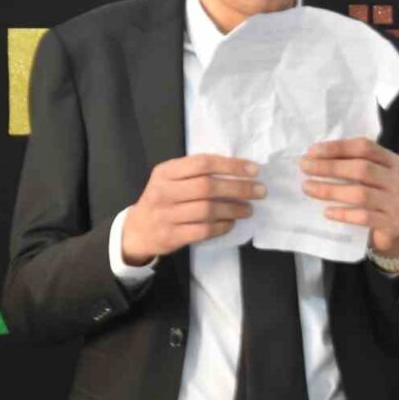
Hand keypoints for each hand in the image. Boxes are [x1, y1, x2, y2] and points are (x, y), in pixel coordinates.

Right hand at [122, 154, 265, 264]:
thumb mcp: (170, 179)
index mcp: (165, 172)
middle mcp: (164, 192)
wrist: (138, 230)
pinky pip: (204, 230)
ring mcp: (166, 215)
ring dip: (234, 209)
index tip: (253, 170)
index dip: (230, 165)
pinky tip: (232, 223)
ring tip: (249, 209)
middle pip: (207, 187)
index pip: (202, 163)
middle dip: (238, 188)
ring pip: (208, 210)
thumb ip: (195, 172)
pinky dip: (222, 226)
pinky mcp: (172, 236)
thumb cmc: (162, 199)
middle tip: (260, 191)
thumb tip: (237, 169)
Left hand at [299, 137, 398, 256]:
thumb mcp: (370, 179)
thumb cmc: (376, 199)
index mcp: (393, 162)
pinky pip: (364, 217)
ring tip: (308, 188)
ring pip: (361, 194)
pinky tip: (327, 212)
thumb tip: (314, 158)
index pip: (365, 147)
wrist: (395, 233)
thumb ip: (351, 165)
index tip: (312, 151)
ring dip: (330, 190)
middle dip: (329, 167)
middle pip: (362, 169)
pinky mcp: (393, 224)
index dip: (338, 148)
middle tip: (305, 168)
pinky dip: (343, 213)